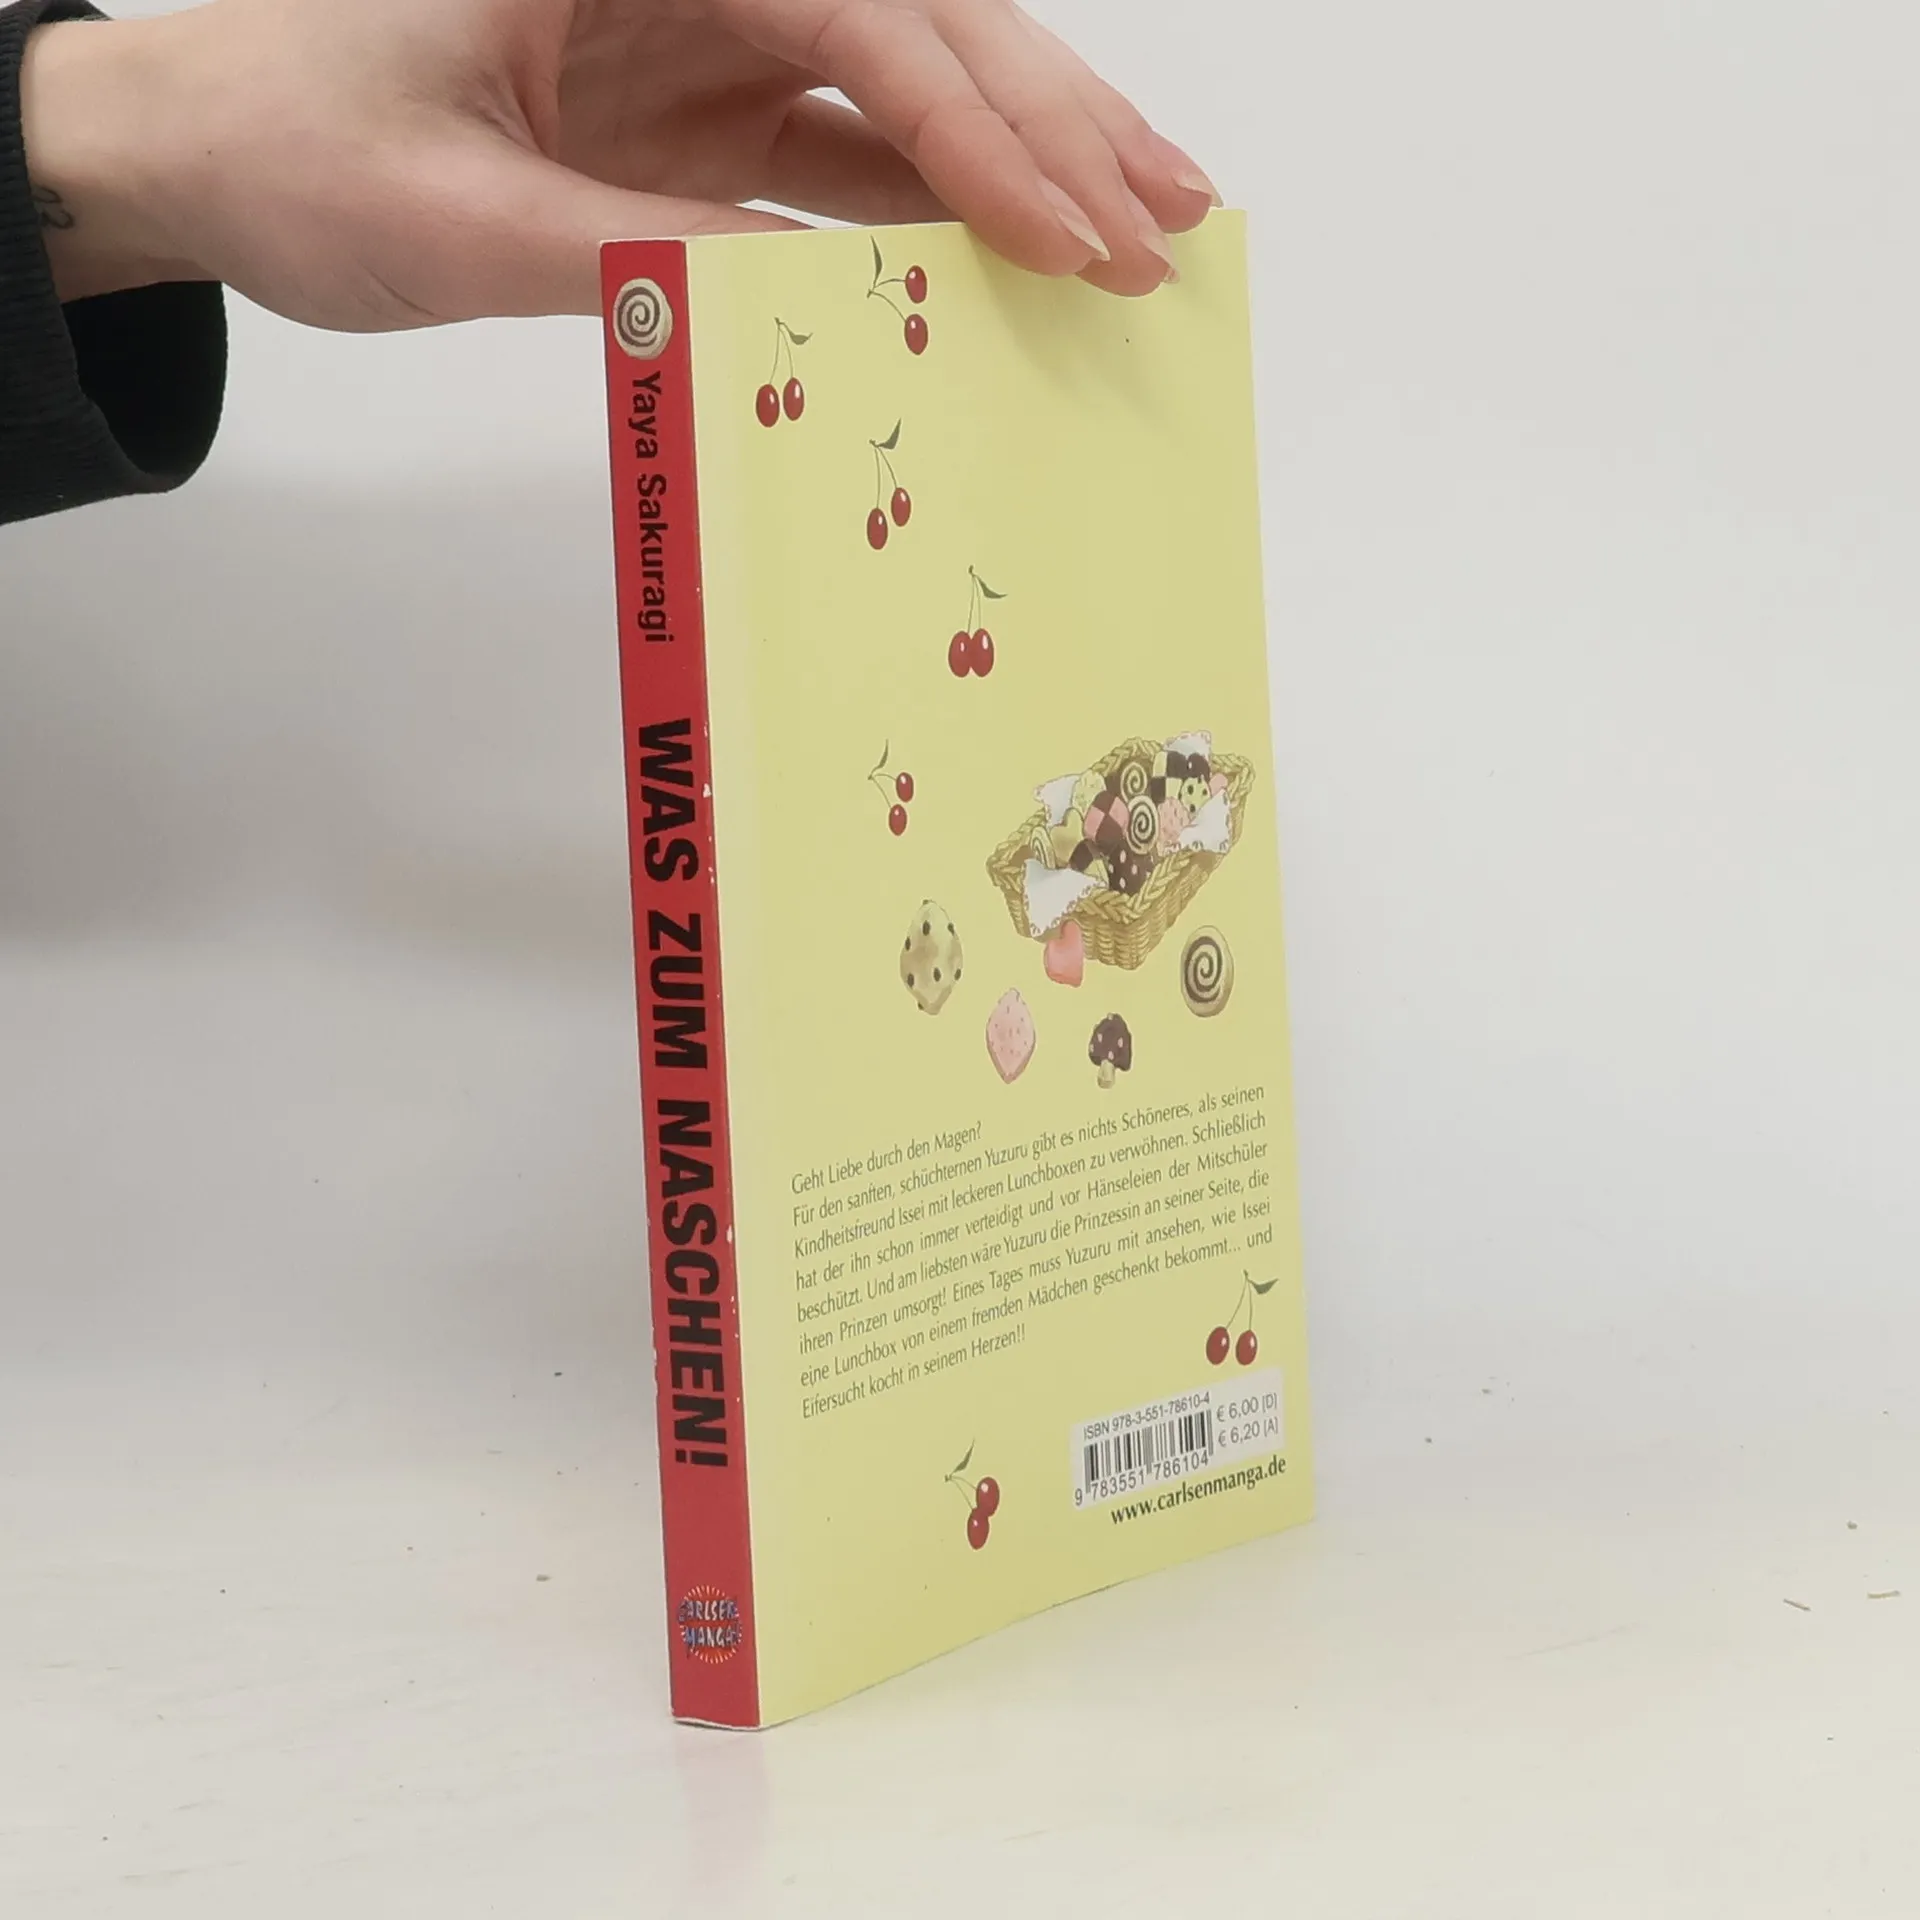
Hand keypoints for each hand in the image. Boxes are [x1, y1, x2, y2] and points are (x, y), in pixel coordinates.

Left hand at [22, 0, 1218, 328]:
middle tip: (1170, 220)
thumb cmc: (291, 142)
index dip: (981, 128)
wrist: (205, 151)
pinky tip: (1004, 268)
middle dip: (1053, 127)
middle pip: (922, 29)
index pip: (861, 17)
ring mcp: (708, 45)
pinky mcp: (703, 118)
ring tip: (1134, 235)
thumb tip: (803, 319)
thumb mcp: (450, 211)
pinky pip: (844, 162)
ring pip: (905, 90)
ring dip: (1020, 165)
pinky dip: (928, 218)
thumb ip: (627, 262)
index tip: (1072, 233)